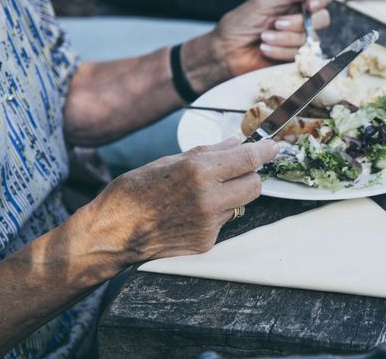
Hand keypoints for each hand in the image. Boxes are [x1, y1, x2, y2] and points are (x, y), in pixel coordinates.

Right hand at [94, 137, 277, 263]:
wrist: (112, 233)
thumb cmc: (134, 192)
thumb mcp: (168, 161)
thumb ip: (207, 153)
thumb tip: (235, 143)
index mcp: (197, 172)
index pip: (247, 159)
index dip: (265, 151)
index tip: (273, 147)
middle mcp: (208, 198)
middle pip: (254, 185)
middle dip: (250, 175)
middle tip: (237, 169)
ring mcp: (209, 223)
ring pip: (240, 204)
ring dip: (231, 195)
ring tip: (202, 193)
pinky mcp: (206, 242)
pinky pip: (224, 222)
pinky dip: (215, 213)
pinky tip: (190, 212)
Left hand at [180, 0, 332, 92]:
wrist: (226, 52)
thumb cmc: (240, 24)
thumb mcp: (262, 3)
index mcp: (295, 0)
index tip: (310, 4)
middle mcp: (302, 18)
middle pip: (322, 18)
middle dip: (298, 22)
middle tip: (276, 23)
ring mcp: (300, 39)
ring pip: (308, 38)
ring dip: (283, 38)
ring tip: (263, 38)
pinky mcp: (295, 58)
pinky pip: (299, 55)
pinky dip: (280, 51)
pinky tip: (264, 49)